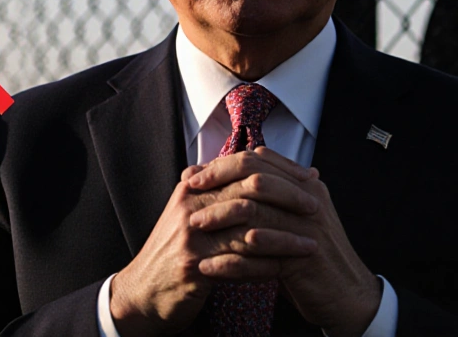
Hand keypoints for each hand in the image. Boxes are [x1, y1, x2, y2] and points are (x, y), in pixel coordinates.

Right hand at [110, 156, 320, 336]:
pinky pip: (240, 263)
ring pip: (249, 229)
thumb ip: (221, 190)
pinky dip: (266, 266)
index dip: (280, 171)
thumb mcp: (194, 213)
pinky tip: (286, 270)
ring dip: (284, 238)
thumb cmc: (177, 252)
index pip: (244, 166)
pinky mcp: (193, 266)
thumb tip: (263, 165)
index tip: (308, 180)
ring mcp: (191, 235)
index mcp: (195, 186)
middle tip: (316, 208)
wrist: (141, 293)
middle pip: (250, 191)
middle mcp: (191, 205)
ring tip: (311, 245)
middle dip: (288, 198)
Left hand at [188, 147, 382, 336]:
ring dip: (221, 217)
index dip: (225, 163)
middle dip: (220, 182)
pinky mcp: (304, 259)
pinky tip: (209, 266)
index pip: (261, 160)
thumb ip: (268, 199)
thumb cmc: (311, 257)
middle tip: (190, 190)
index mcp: (306, 185)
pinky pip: (261, 256)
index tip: (197, 173)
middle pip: (258, 178)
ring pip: (257, 213)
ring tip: (194, 225)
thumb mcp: (293, 219)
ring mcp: (308, 228)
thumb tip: (225, 180)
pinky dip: (232, 261)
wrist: (348, 295)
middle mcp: (309, 200)